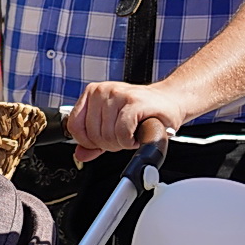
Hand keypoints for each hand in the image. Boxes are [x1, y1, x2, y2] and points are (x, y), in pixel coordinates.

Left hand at [68, 81, 186, 163]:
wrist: (169, 101)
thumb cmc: (142, 112)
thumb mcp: (112, 125)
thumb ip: (93, 141)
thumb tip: (79, 154)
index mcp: (92, 93)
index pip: (74, 126)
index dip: (89, 141)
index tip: (104, 141)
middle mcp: (103, 90)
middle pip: (92, 134)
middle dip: (109, 144)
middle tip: (124, 136)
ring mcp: (119, 94)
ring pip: (107, 135)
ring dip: (122, 143)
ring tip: (132, 133)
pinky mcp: (135, 103)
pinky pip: (122, 133)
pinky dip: (130, 141)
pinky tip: (137, 134)